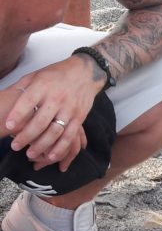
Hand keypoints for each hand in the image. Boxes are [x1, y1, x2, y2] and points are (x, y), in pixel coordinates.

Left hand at [3, 57, 102, 171]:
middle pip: (40, 121)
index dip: (18, 115)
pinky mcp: (79, 118)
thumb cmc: (56, 74)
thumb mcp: (37, 75)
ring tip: (29, 154)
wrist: (85, 73)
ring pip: (54, 132)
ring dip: (41, 146)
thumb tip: (4, 97)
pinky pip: (69, 136)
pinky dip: (60, 148)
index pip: (28, 102)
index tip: (8, 126)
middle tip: (15, 146)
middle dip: (26, 136)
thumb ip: (22, 87)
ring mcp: (69, 109)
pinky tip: (51, 157)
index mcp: (43, 86)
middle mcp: (56, 98)